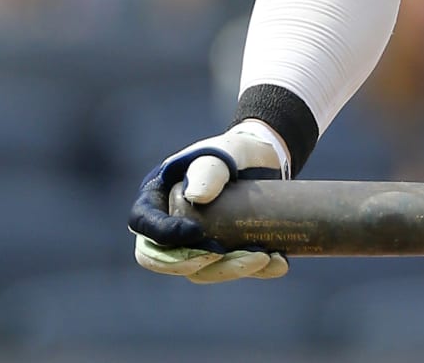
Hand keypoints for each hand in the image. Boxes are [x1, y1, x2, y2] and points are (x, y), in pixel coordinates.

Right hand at [129, 121, 291, 282]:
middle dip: (195, 264)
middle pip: (168, 260)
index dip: (163, 236)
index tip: (195, 233)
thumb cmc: (233, 152)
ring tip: (264, 257)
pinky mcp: (225, 253)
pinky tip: (278, 262)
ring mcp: (197, 245)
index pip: (145, 226)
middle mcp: (171, 228)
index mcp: (157, 201)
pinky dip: (256, 270)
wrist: (265, 158)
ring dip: (231, 270)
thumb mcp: (220, 154)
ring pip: (202, 271)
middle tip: (223, 254)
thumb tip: (197, 198)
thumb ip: (207, 170)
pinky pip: (234, 270)